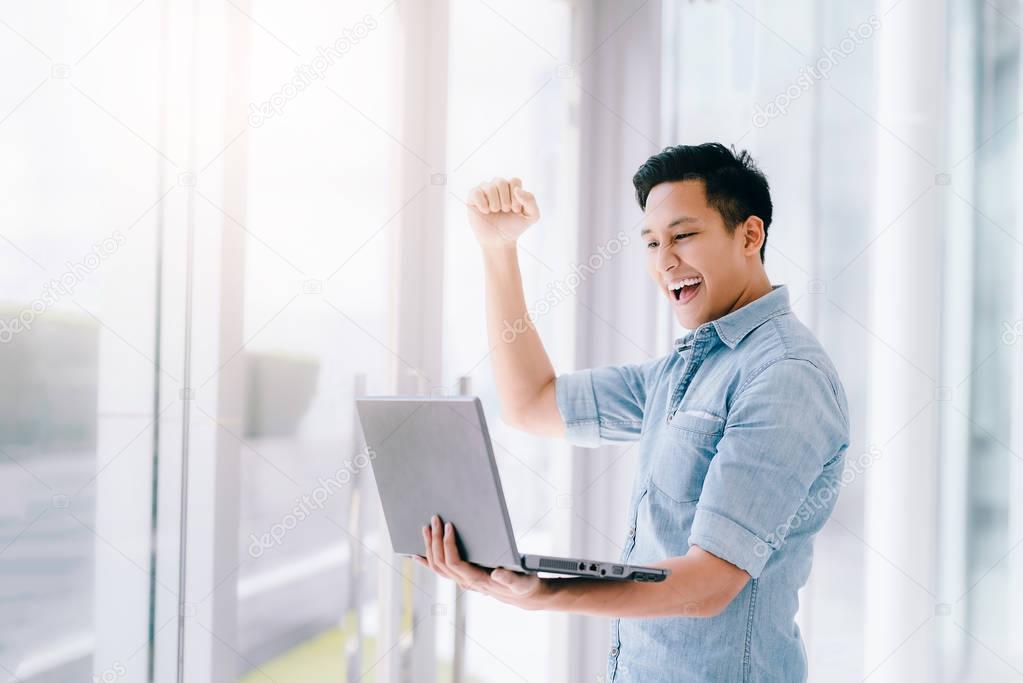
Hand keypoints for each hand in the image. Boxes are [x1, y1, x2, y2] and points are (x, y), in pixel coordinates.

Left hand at [414, 514, 550, 610]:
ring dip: (430, 547)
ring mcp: (462, 580)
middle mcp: (466, 582)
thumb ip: (510, 579)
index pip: (455, 563)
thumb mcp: (523, 582)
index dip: (449, 545)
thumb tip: (497, 572)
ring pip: (438, 566)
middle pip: (442, 563)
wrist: (524, 595)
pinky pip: (440, 570)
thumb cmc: (524, 585)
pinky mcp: (462, 577)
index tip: (449, 526)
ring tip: (426, 529)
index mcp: (478, 580)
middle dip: (436, 540)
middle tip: (434, 520)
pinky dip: (427, 562)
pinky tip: (417, 555)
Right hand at [466, 177, 539, 248]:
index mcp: (512, 187)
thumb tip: (517, 190)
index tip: (515, 210)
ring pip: (489, 186)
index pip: (514, 181)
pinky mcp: (473, 198)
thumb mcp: (532, 216)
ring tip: (495, 212)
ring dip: (495, 203)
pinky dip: (482, 203)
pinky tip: (486, 211)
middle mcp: (498, 186)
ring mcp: (485, 191)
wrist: (499, 240)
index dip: (516, 196)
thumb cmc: (514, 226)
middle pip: (501, 182)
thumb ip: (531, 201)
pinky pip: (476, 192)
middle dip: (505, 200)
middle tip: (505, 211)